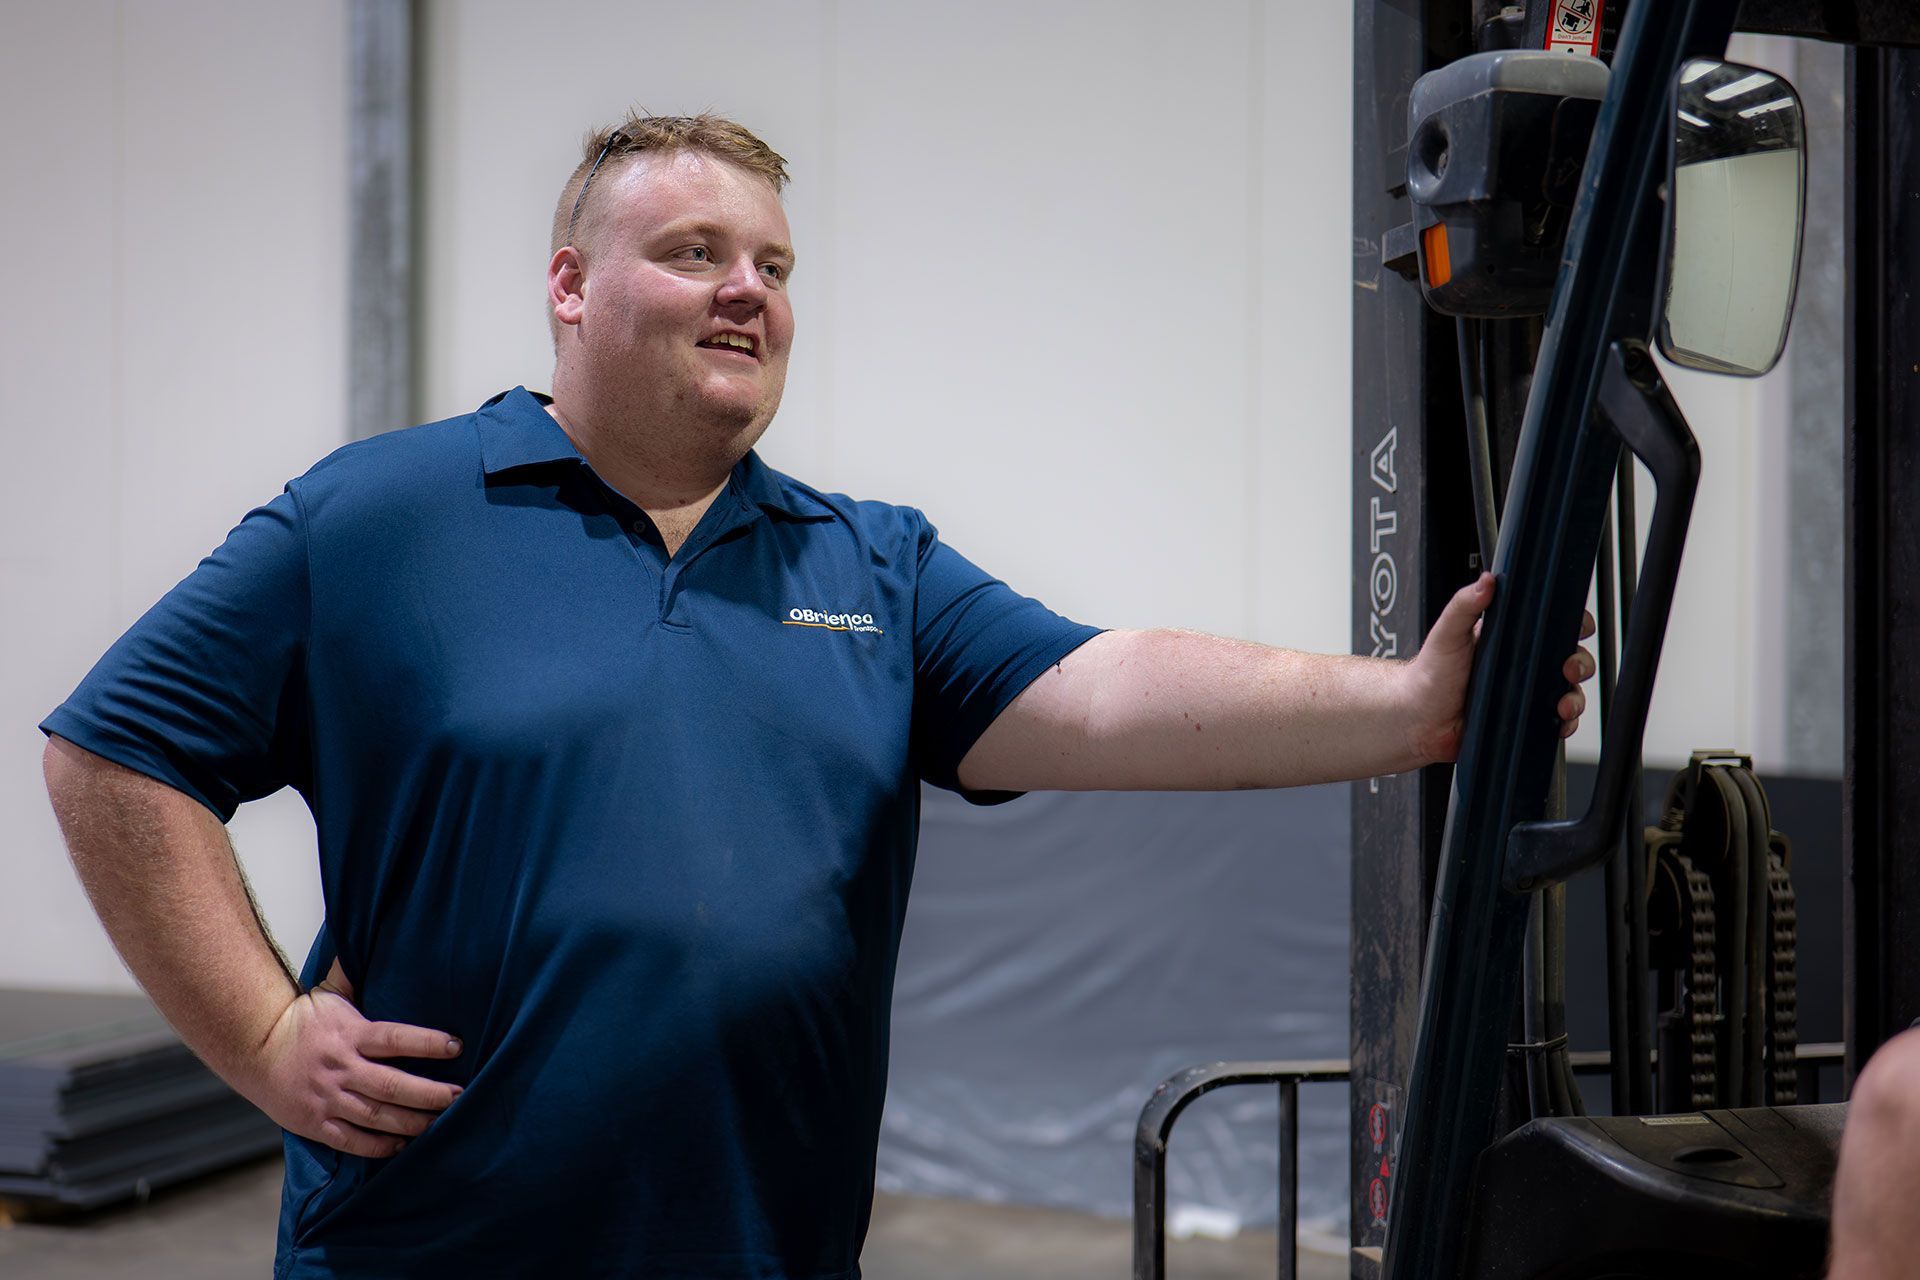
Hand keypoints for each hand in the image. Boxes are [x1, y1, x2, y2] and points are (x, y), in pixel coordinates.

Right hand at [241, 960, 463, 1157]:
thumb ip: (356, 975)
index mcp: (350, 1035)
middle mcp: (342, 1068)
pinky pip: (352, 1141)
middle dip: (430, 1093)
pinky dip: (380, 1146)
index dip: (429, 1043)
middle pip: (393, 1085)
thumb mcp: (330, 993)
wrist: (253, 1049)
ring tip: (440, 1121)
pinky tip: (403, 1143)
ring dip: (413, 1122)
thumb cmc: (300, 1020)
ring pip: (378, 1116)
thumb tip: (369, 935)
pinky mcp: (316, 1123)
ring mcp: (328, 1098)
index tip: (457, 1046)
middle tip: (458, 1095)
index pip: (397, 1038)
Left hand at [1402, 573, 1596, 764]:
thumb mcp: (1447, 634)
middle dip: (1580, 662)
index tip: (1579, 626)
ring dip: (1575, 696)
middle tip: (1568, 668)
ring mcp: (1525, 692)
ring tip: (1562, 703)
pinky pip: (1557, 720)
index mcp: (1509, 638)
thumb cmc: (1429, 675)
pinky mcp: (1524, 718)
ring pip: (1569, 690)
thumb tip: (1486, 581)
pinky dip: (1565, 722)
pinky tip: (1558, 722)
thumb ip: (1464, 605)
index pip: (1551, 624)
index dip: (1572, 623)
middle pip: (1569, 657)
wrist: (1418, 720)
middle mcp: (1522, 664)